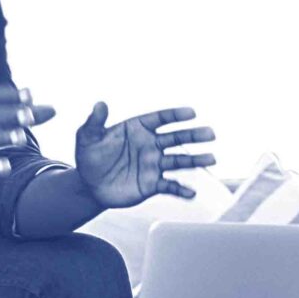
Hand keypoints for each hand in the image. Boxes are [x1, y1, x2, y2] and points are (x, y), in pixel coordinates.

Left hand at [74, 102, 217, 208]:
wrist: (90, 185)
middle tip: (211, 134)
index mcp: (138, 128)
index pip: (160, 118)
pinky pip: (169, 186)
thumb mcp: (87, 137)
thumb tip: (99, 104)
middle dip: (193, 135)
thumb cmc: (89, 156)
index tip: (192, 113)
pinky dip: (181, 189)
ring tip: (212, 159)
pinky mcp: (152, 184)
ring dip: (195, 160)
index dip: (176, 115)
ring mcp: (153, 165)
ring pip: (178, 161)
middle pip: (176, 138)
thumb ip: (94, 122)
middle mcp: (150, 145)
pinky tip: (192, 193)